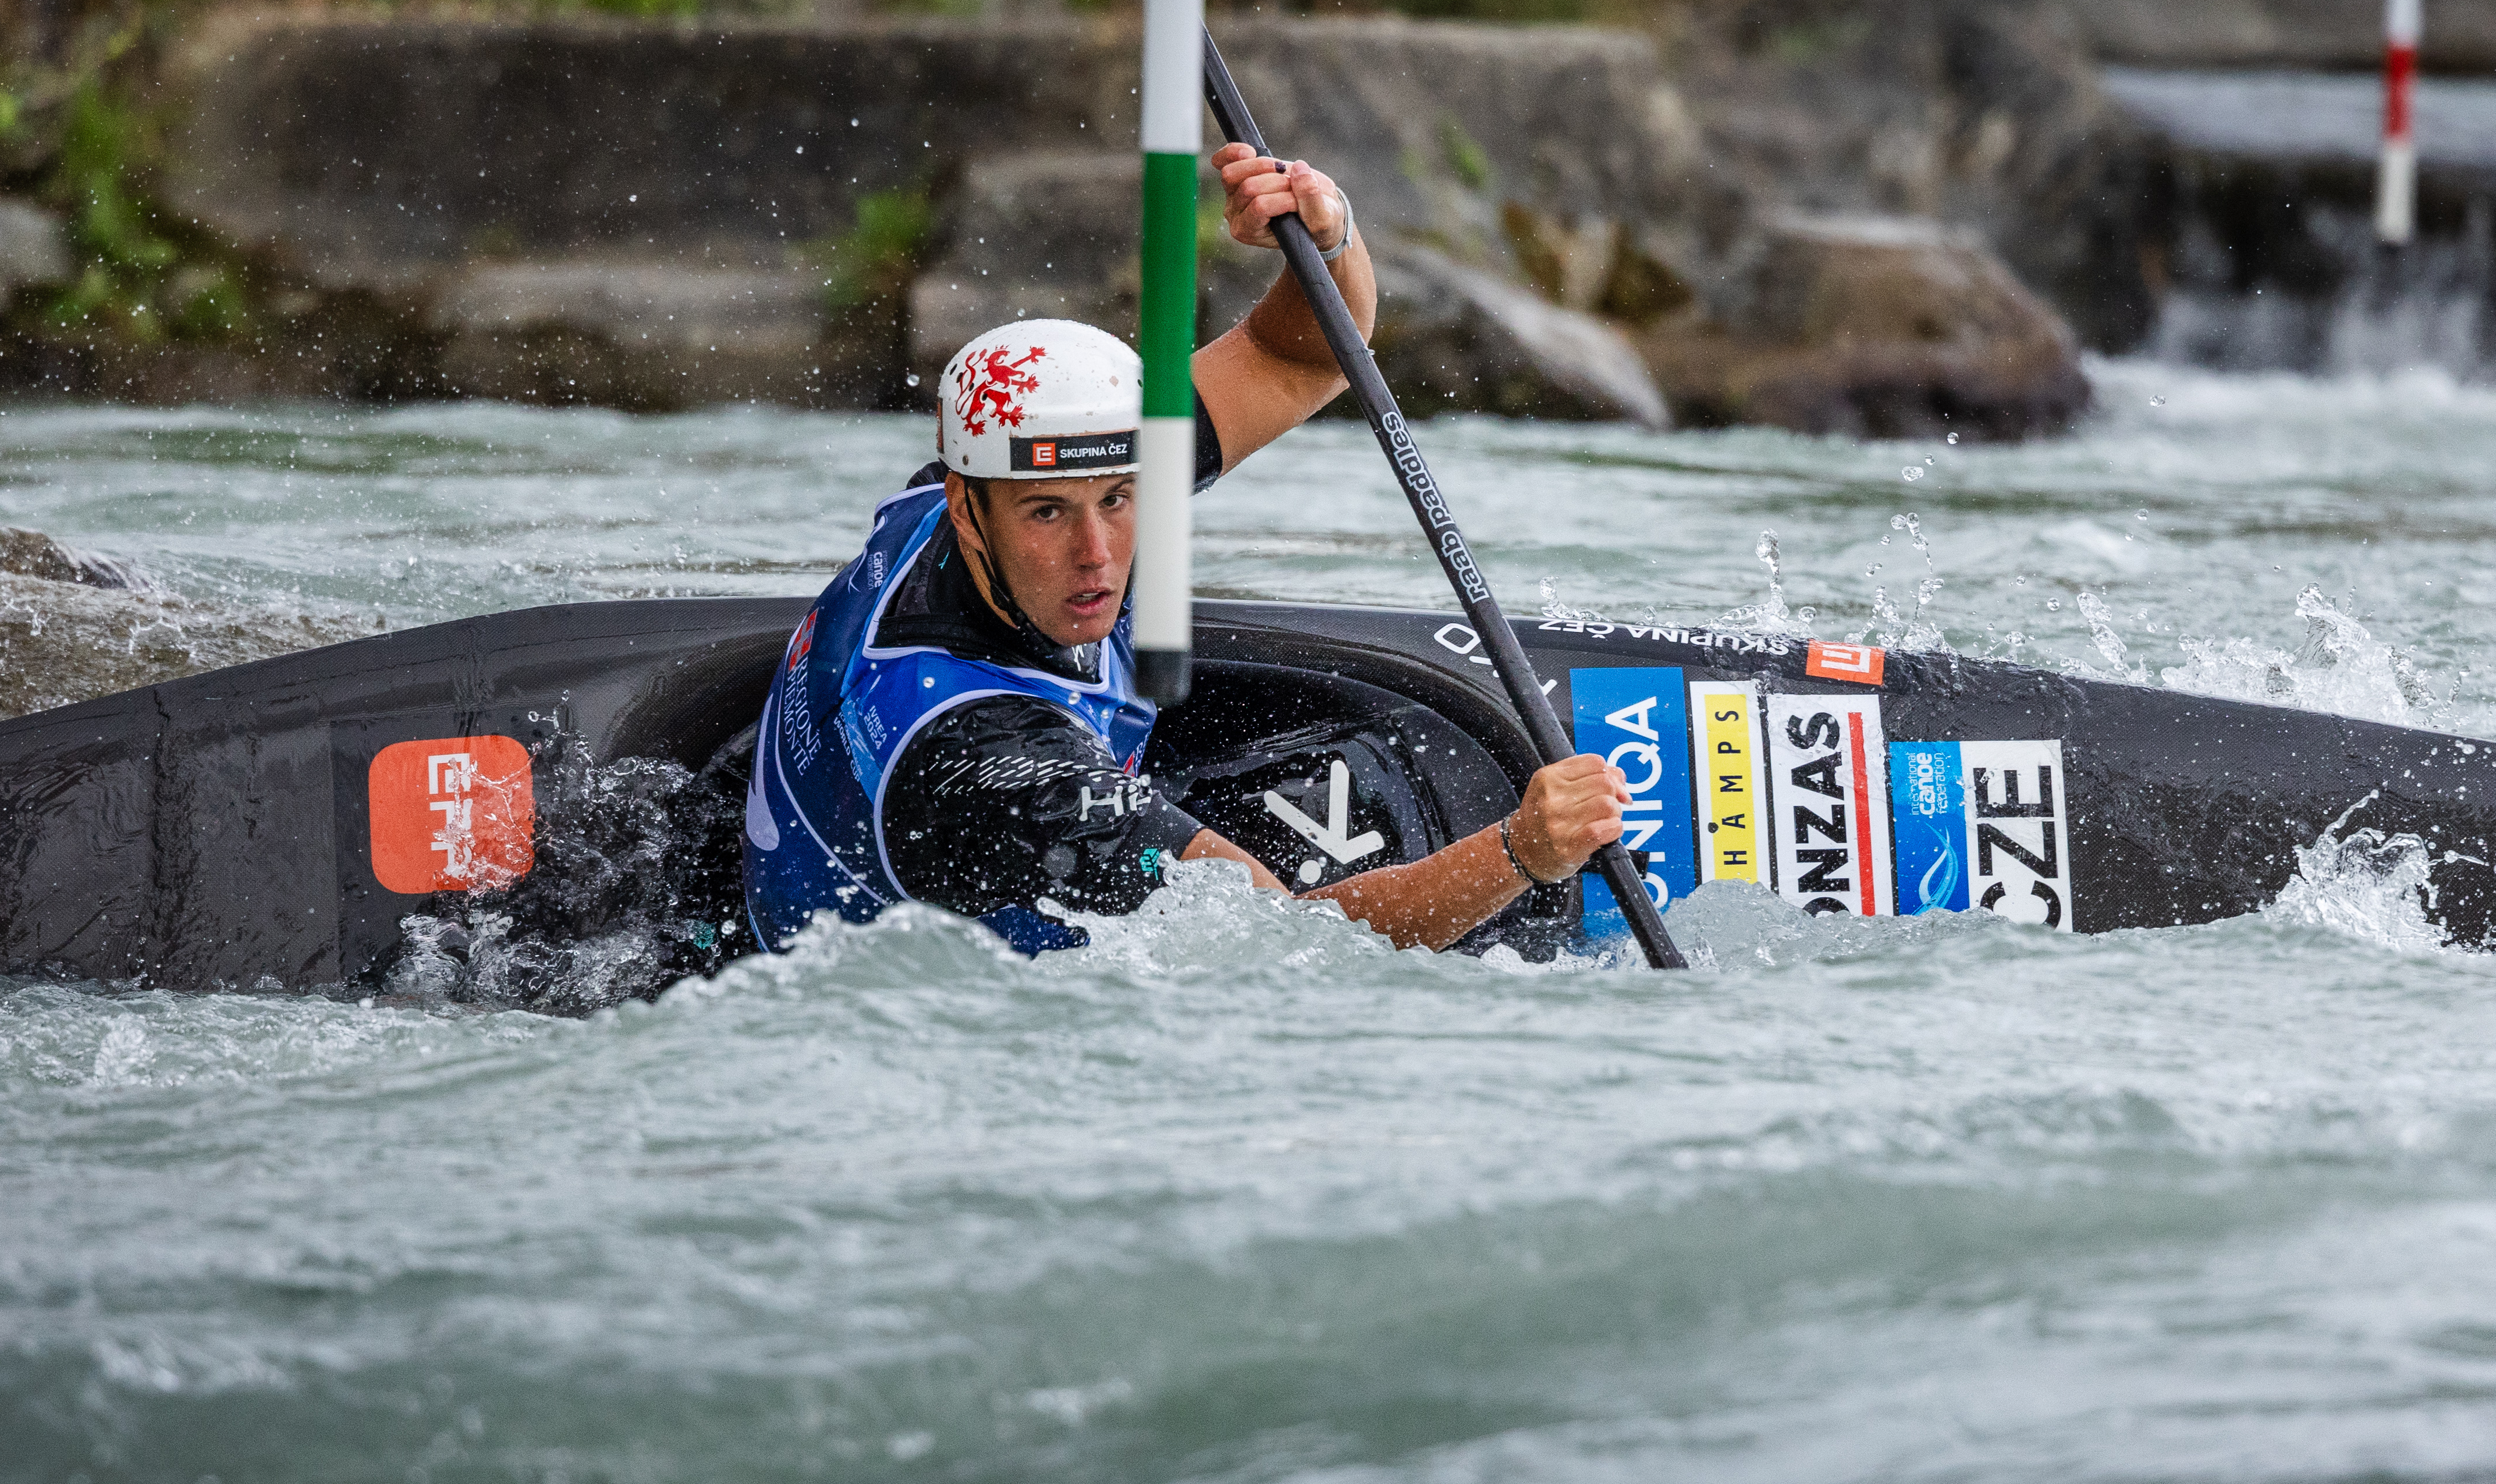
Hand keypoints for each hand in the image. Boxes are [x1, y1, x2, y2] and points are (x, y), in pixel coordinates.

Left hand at [1214, 142, 1348, 254]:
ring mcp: (1233, 194)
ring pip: (1235, 172)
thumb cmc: (1316, 221)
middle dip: (1278, 181)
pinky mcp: (1236, 175)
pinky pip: (1224, 159)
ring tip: (1283, 171)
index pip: (1260, 207)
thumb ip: (1312, 200)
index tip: (1297, 201)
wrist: (1314, 210)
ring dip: (1264, 166)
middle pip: (1248, 187)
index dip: (1282, 199)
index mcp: (1250, 232)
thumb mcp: (1323, 218)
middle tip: (1295, 185)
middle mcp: (1236, 214)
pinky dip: (1234, 152)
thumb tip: (1300, 170)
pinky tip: (1250, 152)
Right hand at [1508, 755, 1627, 882]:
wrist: (1521, 851)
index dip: (1611, 775)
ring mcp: (1559, 823)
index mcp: (1548, 777)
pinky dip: (1614, 829)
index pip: (1596, 763)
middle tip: (1605, 808)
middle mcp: (1552, 798)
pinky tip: (1608, 831)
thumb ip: (1587, 775)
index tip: (1611, 788)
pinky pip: (1603, 829)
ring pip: (1608, 804)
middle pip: (1605, 783)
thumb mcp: (1554, 787)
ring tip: (1604, 820)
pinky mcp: (1569, 847)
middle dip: (1613, 795)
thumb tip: (1620, 776)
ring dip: (1614, 813)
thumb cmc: (1542, 818)